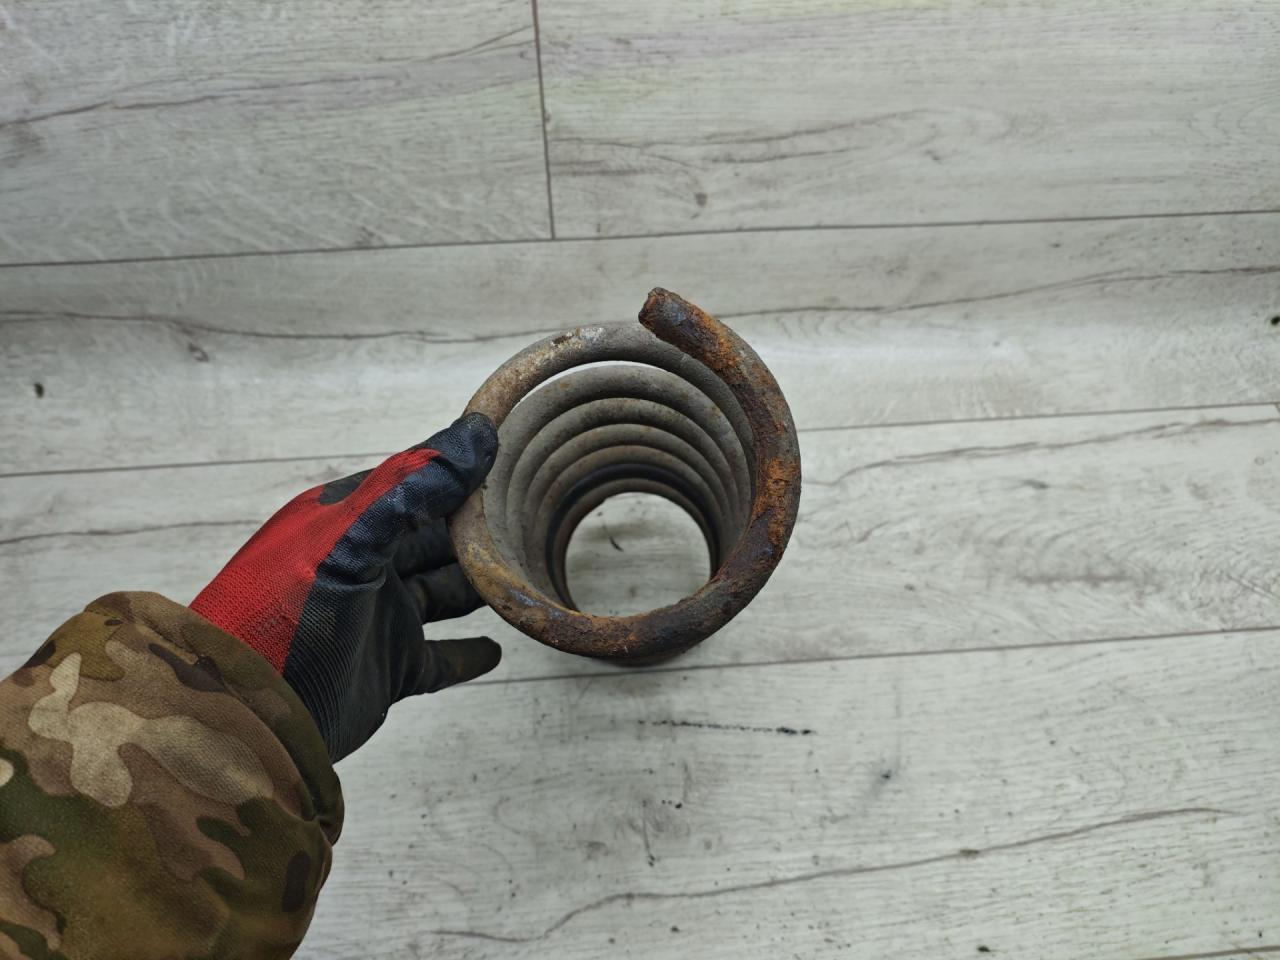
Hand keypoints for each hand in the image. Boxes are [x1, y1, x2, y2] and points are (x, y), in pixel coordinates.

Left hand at [191, 414, 499, 760]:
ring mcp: (378, 619)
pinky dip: (470, 654)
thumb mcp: (347, 538)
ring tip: (525, 571)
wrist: (244, 714)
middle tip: (533, 512)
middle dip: (479, 527)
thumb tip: (476, 434)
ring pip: (445, 593)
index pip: (415, 483)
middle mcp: (366, 565)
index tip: (512, 452)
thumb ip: (411, 486)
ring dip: (481, 585)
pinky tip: (498, 648)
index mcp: (348, 522)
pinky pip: (441, 659)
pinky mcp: (388, 670)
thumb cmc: (280, 615)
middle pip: (436, 538)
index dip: (461, 470)